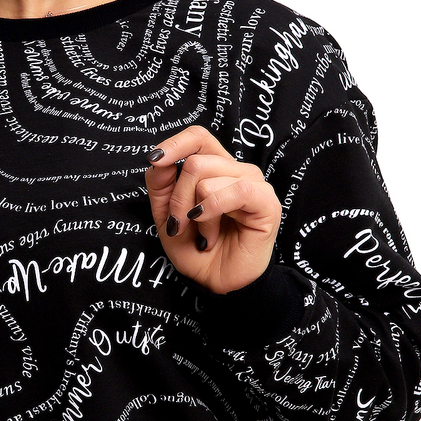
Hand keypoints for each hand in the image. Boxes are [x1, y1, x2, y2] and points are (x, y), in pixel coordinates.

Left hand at [144, 125, 281, 293]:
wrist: (217, 283)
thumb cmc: (197, 249)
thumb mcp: (167, 216)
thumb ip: (160, 186)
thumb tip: (157, 160)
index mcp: (216, 168)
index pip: (198, 137)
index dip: (175, 143)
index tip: (155, 160)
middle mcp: (236, 171)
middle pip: (195, 161)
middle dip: (178, 198)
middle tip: (183, 225)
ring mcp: (253, 185)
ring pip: (207, 178)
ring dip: (197, 213)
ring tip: (205, 235)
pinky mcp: (266, 203)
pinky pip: (237, 190)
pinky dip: (214, 209)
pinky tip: (211, 233)